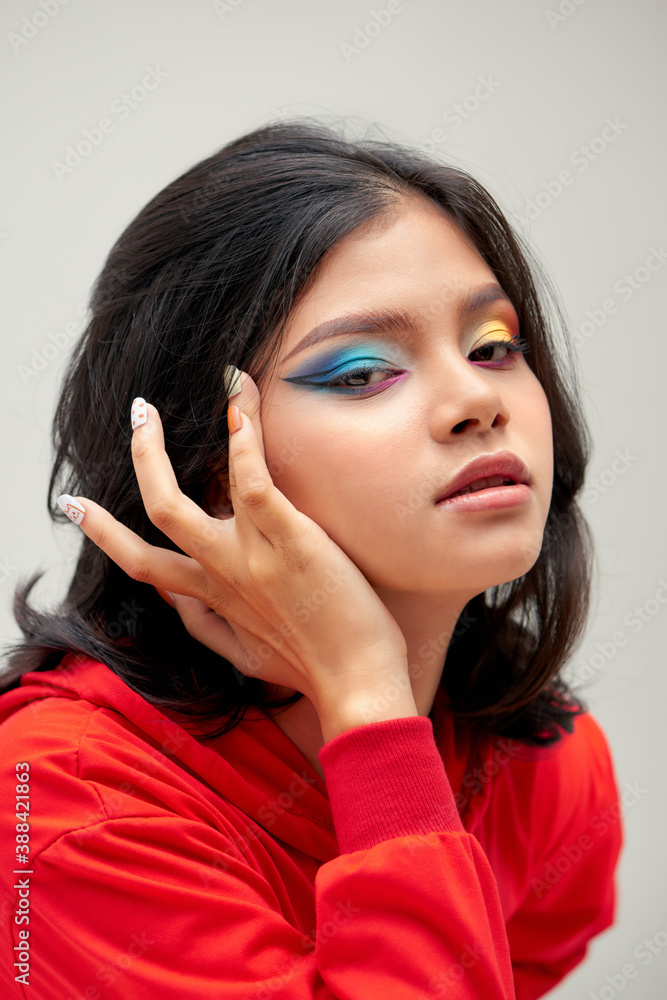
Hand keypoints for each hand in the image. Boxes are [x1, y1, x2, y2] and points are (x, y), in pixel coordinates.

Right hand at [59, 371, 408, 715]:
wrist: (358, 686)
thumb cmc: (313, 668)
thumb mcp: (247, 656)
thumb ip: (207, 627)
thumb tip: (177, 602)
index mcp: (212, 598)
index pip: (143, 564)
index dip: (105, 533)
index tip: (79, 507)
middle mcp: (220, 574)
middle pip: (155, 516)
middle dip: (139, 459)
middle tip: (138, 415)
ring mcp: (248, 557)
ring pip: (179, 500)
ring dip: (173, 442)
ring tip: (203, 386)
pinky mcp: (288, 541)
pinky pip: (251, 481)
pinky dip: (242, 439)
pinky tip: (241, 403)